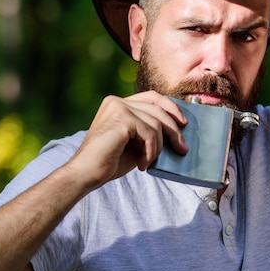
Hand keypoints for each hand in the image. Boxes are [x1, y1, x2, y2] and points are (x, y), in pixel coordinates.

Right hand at [66, 91, 187, 188]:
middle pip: (158, 107)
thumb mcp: (135, 142)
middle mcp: (117, 101)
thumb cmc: (109, 161)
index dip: (170, 108)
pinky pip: (150, 133)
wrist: (86, 174)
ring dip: (158, 146)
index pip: (152, 97)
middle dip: (174, 128)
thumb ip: (149, 131)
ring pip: (156, 122)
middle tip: (182, 148)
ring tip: (148, 162)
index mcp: (118, 103)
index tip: (183, 125)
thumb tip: (177, 131)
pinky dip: (150, 151)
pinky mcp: (121, 118)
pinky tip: (142, 164)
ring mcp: (118, 107)